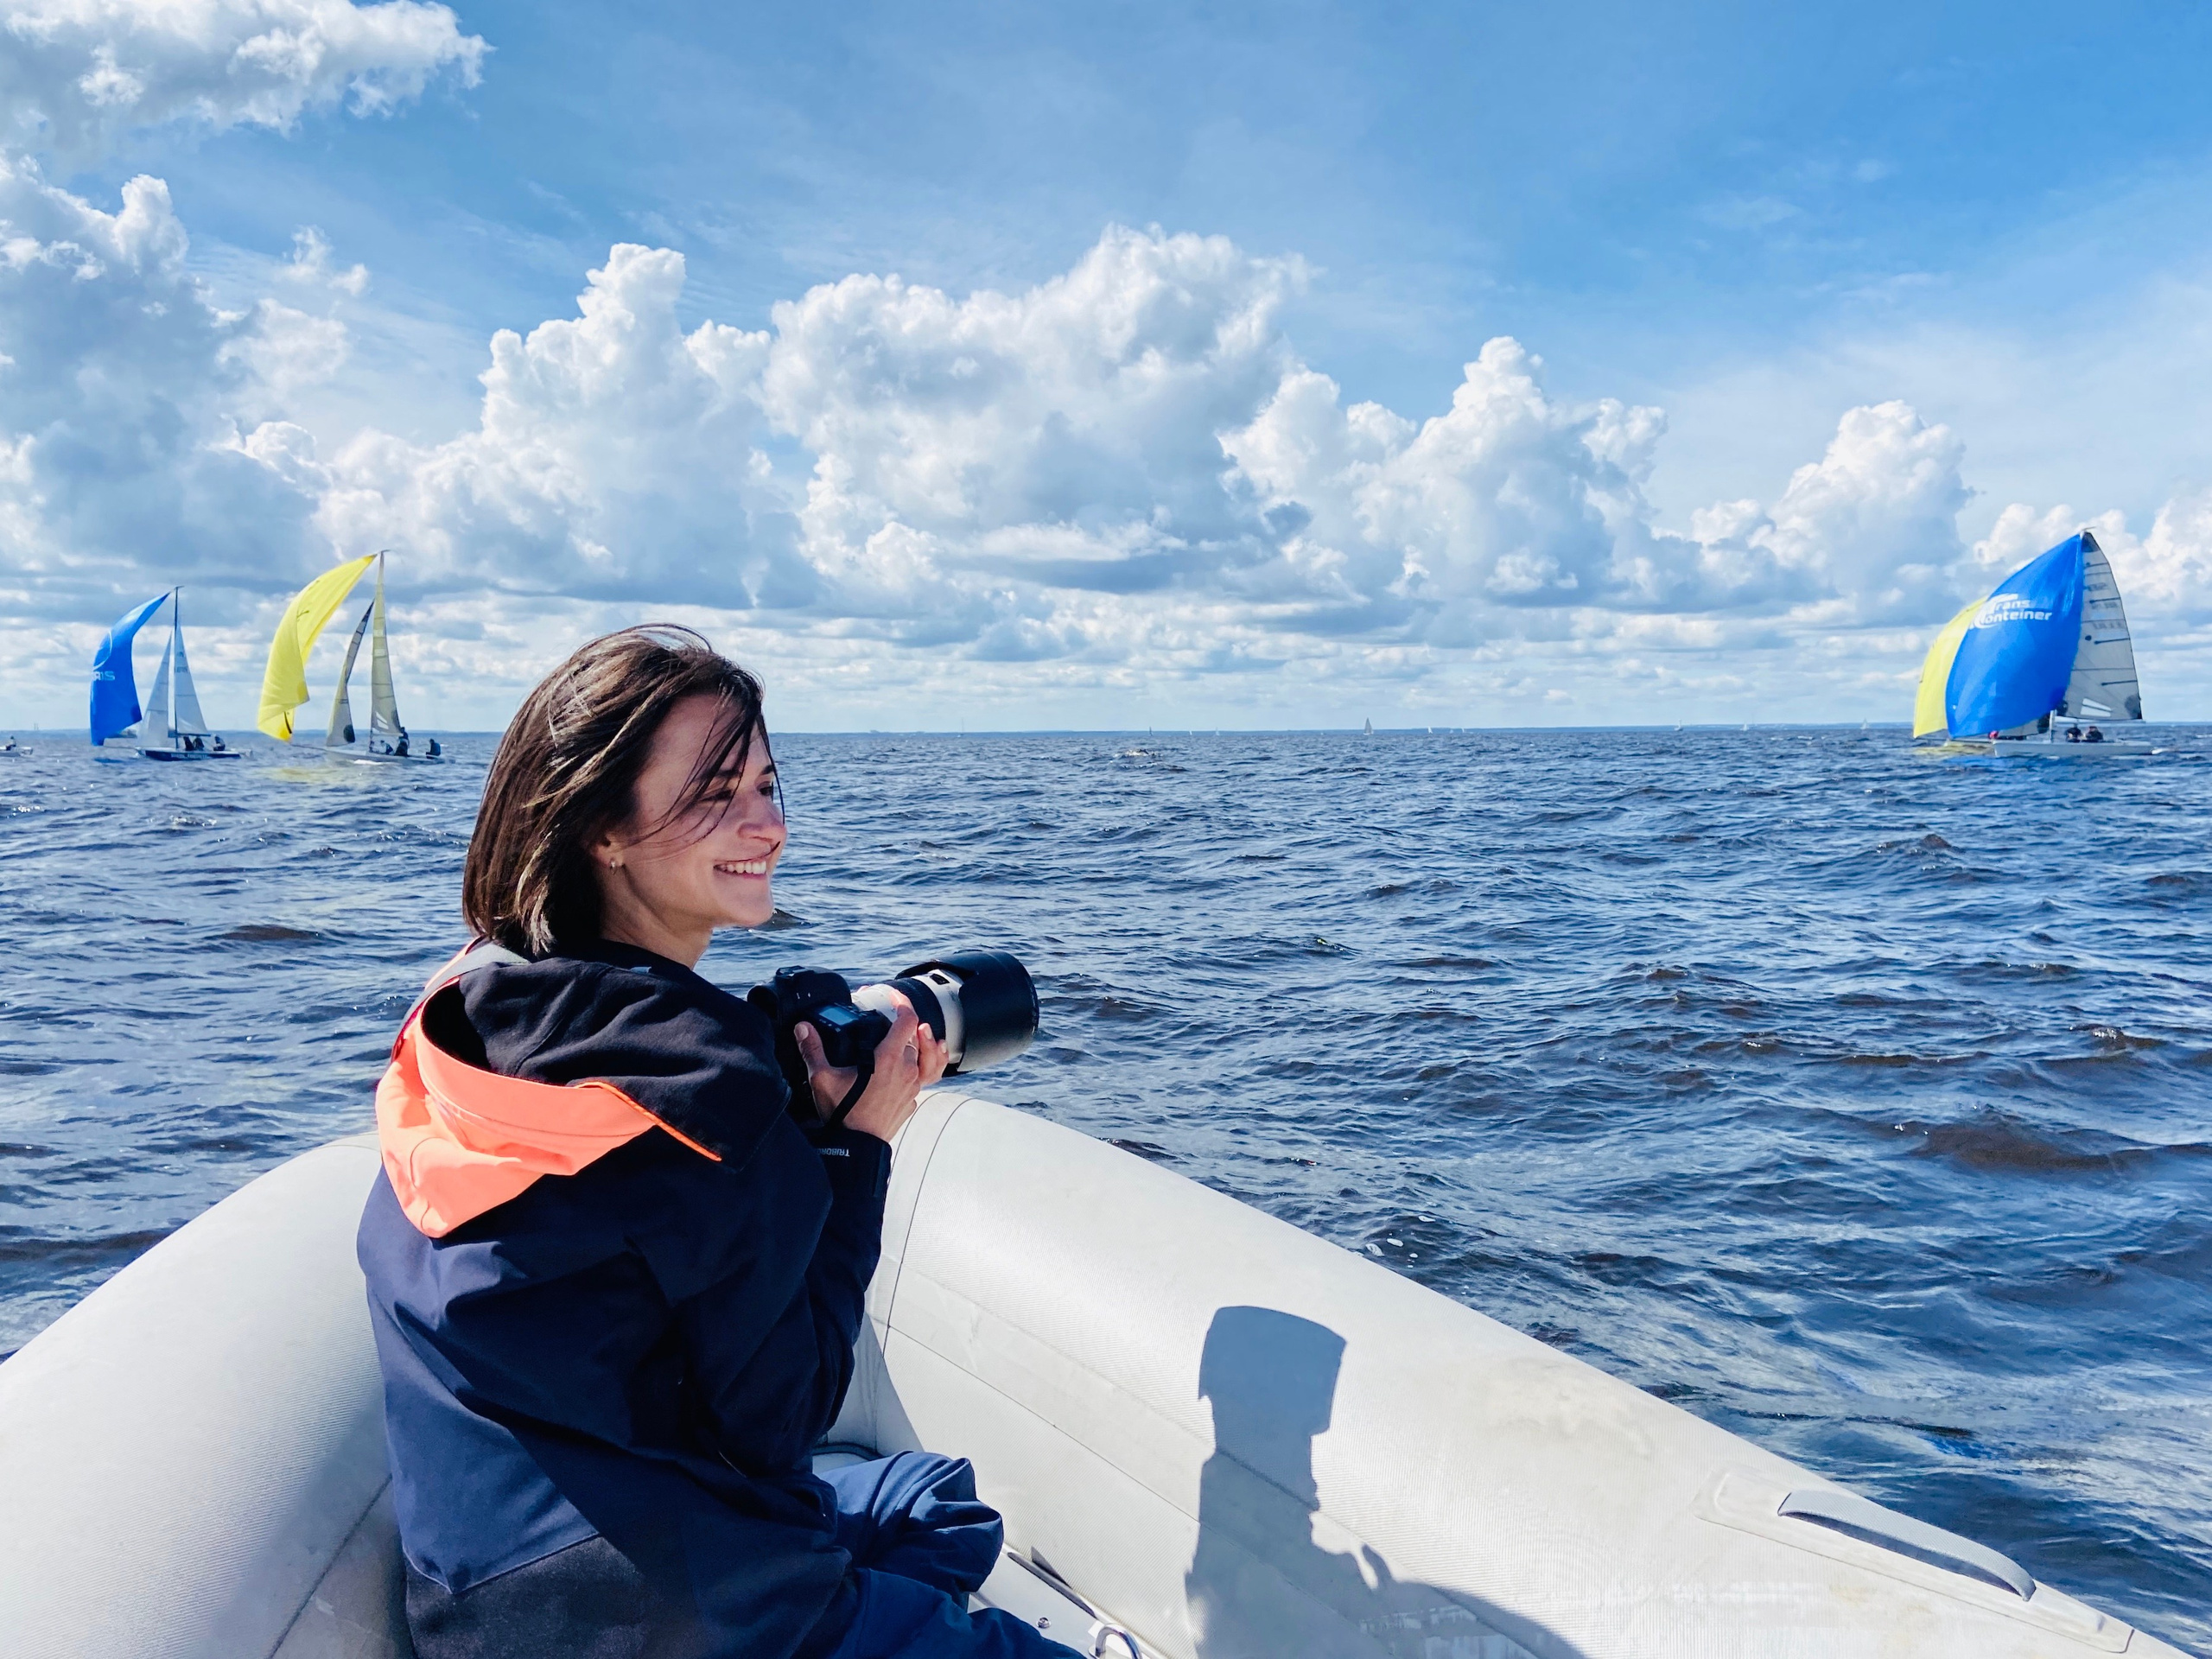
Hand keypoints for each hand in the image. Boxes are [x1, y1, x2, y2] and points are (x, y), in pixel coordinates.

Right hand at [794, 989, 948, 1142]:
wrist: (856, 1147)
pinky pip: (919, 1080)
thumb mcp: (822, 1078)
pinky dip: (913, 1071)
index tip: (891, 997)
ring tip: (899, 1045)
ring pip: (920, 1058)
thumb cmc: (842, 1113)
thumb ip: (813, 1050)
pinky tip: (897, 1073)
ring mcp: (912, 1087)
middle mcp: (906, 1069)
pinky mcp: (911, 1101)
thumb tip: (803, 1028)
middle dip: (901, 1026)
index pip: (907, 1020)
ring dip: (912, 1048)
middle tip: (884, 1023)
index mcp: (888, 1058)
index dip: (902, 1004)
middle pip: (913, 1037)